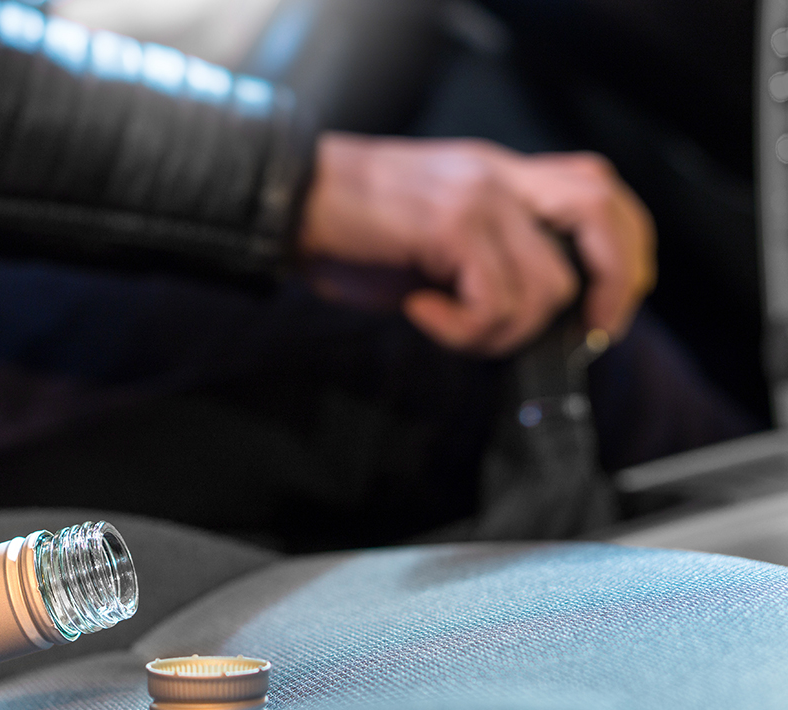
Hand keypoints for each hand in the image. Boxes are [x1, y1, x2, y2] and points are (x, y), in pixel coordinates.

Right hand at [297, 133, 655, 355]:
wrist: (288, 204)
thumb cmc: (346, 229)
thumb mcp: (430, 237)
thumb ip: (483, 260)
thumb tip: (522, 320)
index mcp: (497, 174)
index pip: (595, 188)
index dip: (621, 250)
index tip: (604, 309)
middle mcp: (497, 176)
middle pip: (601, 213)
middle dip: (613, 285)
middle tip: (587, 334)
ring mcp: (478, 197)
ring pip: (546, 286)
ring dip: (502, 331)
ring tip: (450, 326)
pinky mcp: (451, 225)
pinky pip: (493, 302)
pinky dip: (463, 329)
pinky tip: (422, 312)